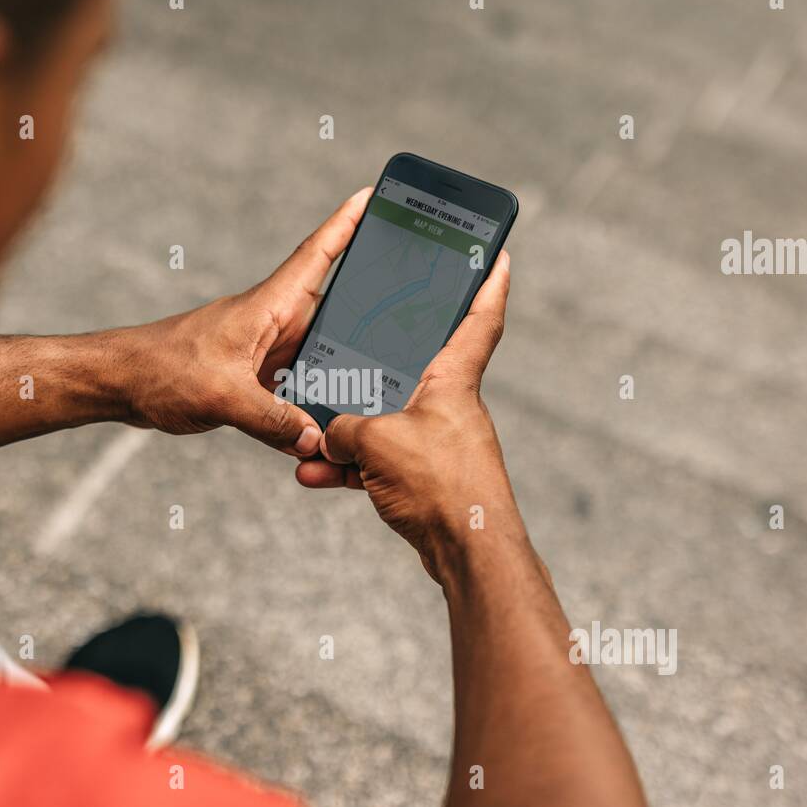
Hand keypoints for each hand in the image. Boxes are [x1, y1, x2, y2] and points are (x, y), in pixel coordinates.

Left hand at [122, 188, 371, 455]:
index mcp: (268, 307)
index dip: (348, 224)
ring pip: (318, 354)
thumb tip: (315, 440)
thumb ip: (271, 419)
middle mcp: (272, 324)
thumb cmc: (160, 370)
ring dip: (342, 366)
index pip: (318, 255)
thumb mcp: (221, 396)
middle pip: (333, 309)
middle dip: (369, 306)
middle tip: (414, 306)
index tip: (375, 196)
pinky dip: (311, 402)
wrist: (117, 383)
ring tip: (382, 379)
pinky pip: (295, 387)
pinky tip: (327, 426)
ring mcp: (263, 351)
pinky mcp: (252, 377)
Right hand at [295, 252, 522, 578]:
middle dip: (370, 369)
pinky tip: (316, 477)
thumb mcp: (376, 442)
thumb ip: (344, 428)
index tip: (496, 255)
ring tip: (310, 451)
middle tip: (344, 350)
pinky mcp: (425, 479)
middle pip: (411, 371)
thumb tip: (328, 437)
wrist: (468, 552)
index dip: (489, 283)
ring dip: (346, 437)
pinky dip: (351, 469)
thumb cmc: (441, 485)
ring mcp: (438, 444)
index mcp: (452, 381)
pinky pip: (380, 462)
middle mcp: (449, 407)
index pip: (480, 318)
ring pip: (384, 424)